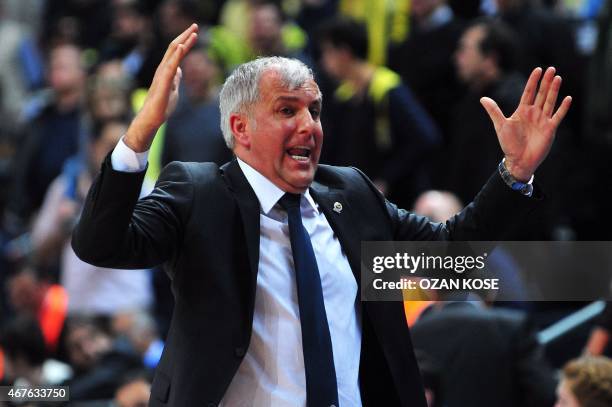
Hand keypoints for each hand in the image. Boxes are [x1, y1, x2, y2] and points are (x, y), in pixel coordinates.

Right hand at [125, 24, 198, 151]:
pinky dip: (176, 56)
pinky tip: (181, 47)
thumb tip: (179, 70)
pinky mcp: (163, 83)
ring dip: (183, 42)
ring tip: (193, 33)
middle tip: (195, 25)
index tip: (195, 33)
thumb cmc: (162, 106)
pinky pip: (170, 67)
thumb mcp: (173, 89)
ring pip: (172, 54)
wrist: (152, 119)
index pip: (176, 52)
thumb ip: (175, 78)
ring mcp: (162, 75)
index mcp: (166, 71)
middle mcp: (163, 69)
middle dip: (184, 36)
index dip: (185, 41)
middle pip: (174, 48)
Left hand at [480, 67, 571, 180]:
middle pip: (541, 94)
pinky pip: (558, 116)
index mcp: (522, 111)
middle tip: (551, 68)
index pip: (529, 92)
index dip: (533, 81)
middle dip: (546, 82)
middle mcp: (534, 113)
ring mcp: (543, 120)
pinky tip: (568, 98)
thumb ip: (494, 111)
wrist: (518, 160)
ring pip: (550, 102)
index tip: (538, 69)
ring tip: (558, 78)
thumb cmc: (508, 144)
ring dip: (554, 90)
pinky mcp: (550, 129)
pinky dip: (563, 108)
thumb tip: (482, 98)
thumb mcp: (500, 125)